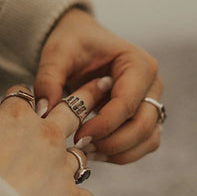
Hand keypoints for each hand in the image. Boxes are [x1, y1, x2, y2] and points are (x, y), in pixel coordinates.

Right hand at [0, 64, 109, 195]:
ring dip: (86, 152)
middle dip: (85, 97)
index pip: (22, 96)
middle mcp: (44, 134)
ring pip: (81, 153)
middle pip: (71, 109)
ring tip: (97, 147)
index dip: (21, 96)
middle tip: (105, 83)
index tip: (23, 95)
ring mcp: (58, 166)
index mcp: (14, 116)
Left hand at [34, 9, 163, 164]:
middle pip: (143, 125)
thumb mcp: (57, 54)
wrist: (82, 42)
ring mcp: (152, 101)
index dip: (103, 125)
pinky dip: (123, 153)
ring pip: (147, 139)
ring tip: (87, 151)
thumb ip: (48, 79)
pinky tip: (96, 151)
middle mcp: (152, 83)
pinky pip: (144, 143)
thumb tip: (45, 111)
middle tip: (81, 147)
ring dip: (119, 152)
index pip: (127, 103)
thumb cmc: (74, 43)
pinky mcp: (147, 116)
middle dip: (112, 143)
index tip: (77, 136)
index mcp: (138, 63)